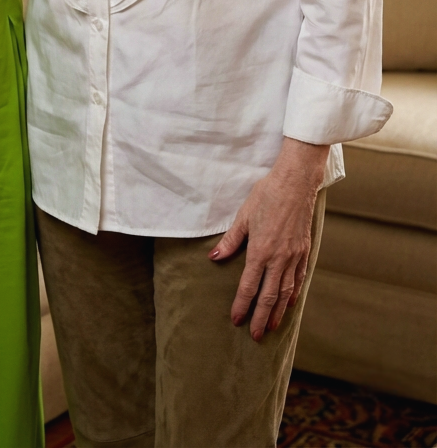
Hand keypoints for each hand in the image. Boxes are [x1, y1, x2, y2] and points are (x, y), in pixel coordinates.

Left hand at [208, 137, 328, 341]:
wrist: (296, 183)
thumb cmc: (267, 196)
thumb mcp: (244, 216)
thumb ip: (231, 240)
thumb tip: (214, 258)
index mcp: (260, 251)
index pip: (249, 286)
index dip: (241, 305)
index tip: (235, 320)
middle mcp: (279, 259)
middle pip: (269, 296)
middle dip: (261, 318)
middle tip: (255, 336)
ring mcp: (294, 256)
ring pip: (285, 292)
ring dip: (278, 312)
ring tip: (272, 327)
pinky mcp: (304, 251)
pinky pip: (299, 279)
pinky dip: (293, 294)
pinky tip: (289, 303)